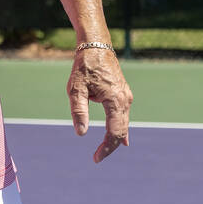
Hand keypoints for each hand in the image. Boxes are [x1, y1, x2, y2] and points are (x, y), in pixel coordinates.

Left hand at [67, 48, 132, 162]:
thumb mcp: (76, 88)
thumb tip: (81, 133)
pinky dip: (121, 128)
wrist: (96, 45)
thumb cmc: (84, 66)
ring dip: (114, 137)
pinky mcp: (123, 93)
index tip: (96, 158)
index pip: (115, 133)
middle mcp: (125, 100)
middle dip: (110, 146)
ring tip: (104, 151)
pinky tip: (124, 139)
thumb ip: (79, 111)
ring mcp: (126, 96)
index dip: (106, 148)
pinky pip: (123, 115)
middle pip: (121, 131)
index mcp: (115, 101)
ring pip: (123, 123)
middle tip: (96, 158)